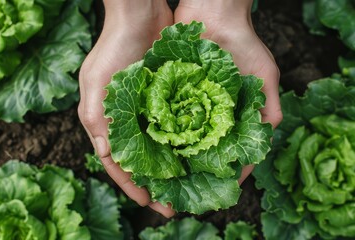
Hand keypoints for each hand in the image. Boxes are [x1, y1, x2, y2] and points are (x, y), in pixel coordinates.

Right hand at [78, 0, 174, 217]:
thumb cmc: (114, 48)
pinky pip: (177, 128)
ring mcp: (149, 111)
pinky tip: (196, 158)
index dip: (132, 186)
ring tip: (187, 189)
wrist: (140, 16)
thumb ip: (99, 121)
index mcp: (107, 122)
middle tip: (173, 206)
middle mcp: (129, 121)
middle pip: (143, 161)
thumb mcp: (97, 85)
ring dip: (173, 169)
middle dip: (156, 185)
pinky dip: (184, 144)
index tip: (148, 203)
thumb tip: (107, 156)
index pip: (118, 163)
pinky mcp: (167, 100)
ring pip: (162, 149)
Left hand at [175, 0, 282, 182]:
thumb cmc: (243, 44)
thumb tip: (269, 137)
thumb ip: (269, 107)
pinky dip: (159, 133)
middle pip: (202, 149)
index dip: (227, 170)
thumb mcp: (265, 76)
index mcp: (232, 114)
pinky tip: (153, 150)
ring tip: (166, 181)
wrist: (214, 13)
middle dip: (195, 172)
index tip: (220, 190)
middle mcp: (209, 112)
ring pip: (181, 138)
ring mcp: (188, 104)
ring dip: (175, 159)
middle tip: (185, 193)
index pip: (230, 149)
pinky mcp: (171, 92)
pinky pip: (164, 117)